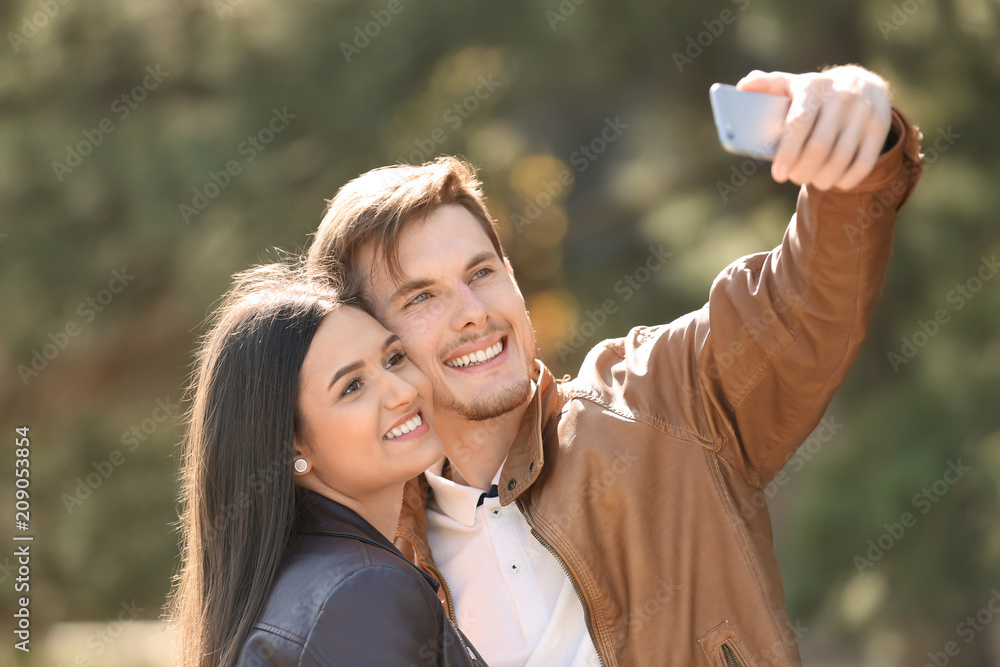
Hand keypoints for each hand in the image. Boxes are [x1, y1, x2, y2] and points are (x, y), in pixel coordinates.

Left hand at [736, 65, 892, 190]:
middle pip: (819, 148)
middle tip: (794, 177)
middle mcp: (841, 97)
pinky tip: (835, 181)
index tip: (778, 175)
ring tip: (812, 180)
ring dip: (822, 179)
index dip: (788, 153)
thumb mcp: (792, 84)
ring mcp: (863, 113)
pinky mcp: (880, 128)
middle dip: (803, 171)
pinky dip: (846, 180)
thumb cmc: (815, 93)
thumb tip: (743, 87)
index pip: (799, 124)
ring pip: (840, 159)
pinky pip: (864, 164)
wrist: (864, 83)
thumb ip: (767, 85)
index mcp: (813, 87)